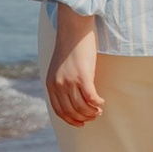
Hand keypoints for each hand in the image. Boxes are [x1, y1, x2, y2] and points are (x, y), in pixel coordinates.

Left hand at [47, 6, 102, 126]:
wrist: (72, 28)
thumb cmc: (69, 46)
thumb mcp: (58, 67)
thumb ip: (60, 81)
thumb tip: (70, 96)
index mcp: (50, 84)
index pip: (59, 110)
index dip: (70, 120)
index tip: (80, 123)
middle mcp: (58, 85)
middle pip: (71, 111)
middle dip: (84, 118)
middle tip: (93, 116)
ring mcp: (70, 81)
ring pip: (82, 107)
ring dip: (92, 112)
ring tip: (99, 110)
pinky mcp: (83, 76)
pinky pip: (91, 98)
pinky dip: (97, 103)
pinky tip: (101, 102)